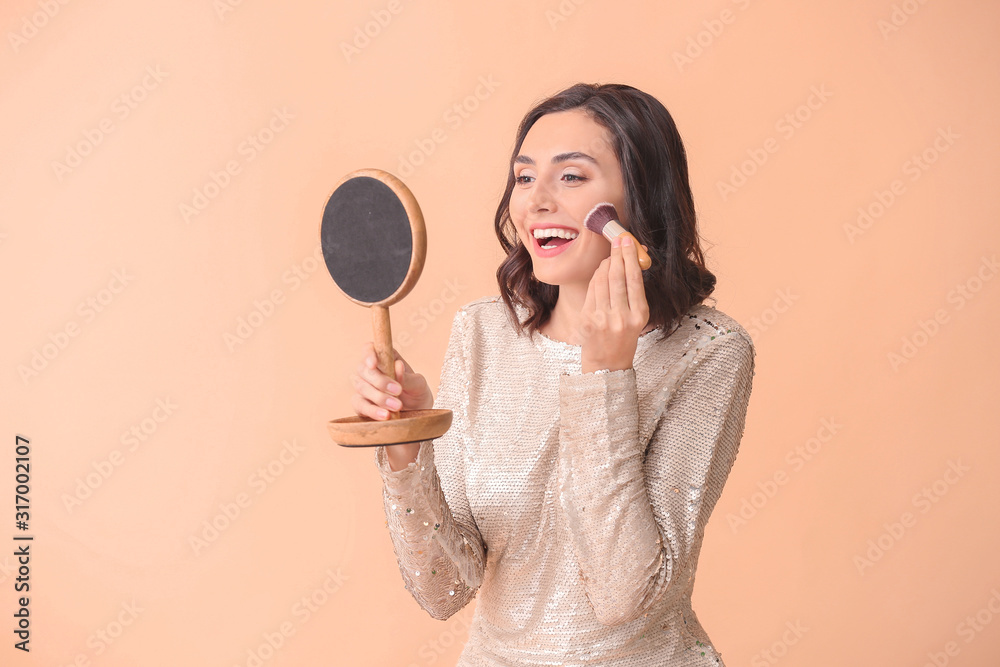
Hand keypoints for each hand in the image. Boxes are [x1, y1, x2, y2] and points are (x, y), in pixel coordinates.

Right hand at [350, 342, 433, 420]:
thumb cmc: (417, 392)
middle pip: (363, 370)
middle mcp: (370, 371)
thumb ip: (407, 377)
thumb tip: (397, 366)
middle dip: (380, 381)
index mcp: (384, 358)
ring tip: (397, 406)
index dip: (368, 354)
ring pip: (361, 388)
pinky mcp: (361, 405)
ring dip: (379, 397)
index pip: (369, 349)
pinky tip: (385, 415)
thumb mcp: (418, 384)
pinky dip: (373, 411)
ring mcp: (364, 388)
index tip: (373, 364)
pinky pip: (360, 406)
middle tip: (398, 391)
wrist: (418, 413)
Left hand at [580, 235, 649, 373]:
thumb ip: (633, 293)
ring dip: (606, 264)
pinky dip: (596, 277)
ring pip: (603, 281)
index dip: (630, 258)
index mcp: (638, 315)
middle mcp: (621, 317)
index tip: (628, 243)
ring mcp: (602, 319)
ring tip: (611, 256)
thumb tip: (627, 262)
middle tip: (618, 241)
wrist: (607, 364)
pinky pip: (591, 291)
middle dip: (618, 255)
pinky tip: (601, 271)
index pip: (634, 280)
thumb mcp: (637, 318)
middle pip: (618, 277)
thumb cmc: (625, 337)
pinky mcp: (587, 319)